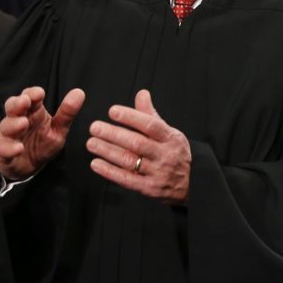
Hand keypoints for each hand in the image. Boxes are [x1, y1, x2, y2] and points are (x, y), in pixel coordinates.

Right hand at [0, 87, 83, 180]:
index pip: (29, 97)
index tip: (40, 93)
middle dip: (17, 103)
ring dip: (14, 124)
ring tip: (23, 123)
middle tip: (25, 101)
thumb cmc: (42, 143)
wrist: (30, 167)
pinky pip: (3, 149)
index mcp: (32, 112)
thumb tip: (79, 92)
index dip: (32, 94)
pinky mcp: (3, 152)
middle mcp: (18, 120)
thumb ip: (67, 112)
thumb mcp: (58, 129)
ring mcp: (8, 135)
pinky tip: (18, 148)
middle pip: (13, 107)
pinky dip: (9, 148)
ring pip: (6, 126)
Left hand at [87, 90, 191, 204]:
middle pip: (137, 143)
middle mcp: (165, 155)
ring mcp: (157, 173)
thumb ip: (151, 115)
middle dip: (114, 134)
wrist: (191, 184)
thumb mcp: (169, 133)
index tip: (112, 111)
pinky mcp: (150, 188)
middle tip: (95, 127)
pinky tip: (96, 163)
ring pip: (130, 161)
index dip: (130, 117)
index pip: (150, 125)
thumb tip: (141, 93)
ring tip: (92, 143)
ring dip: (108, 151)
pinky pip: (127, 180)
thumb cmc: (175, 153)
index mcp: (170, 138)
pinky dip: (109, 172)